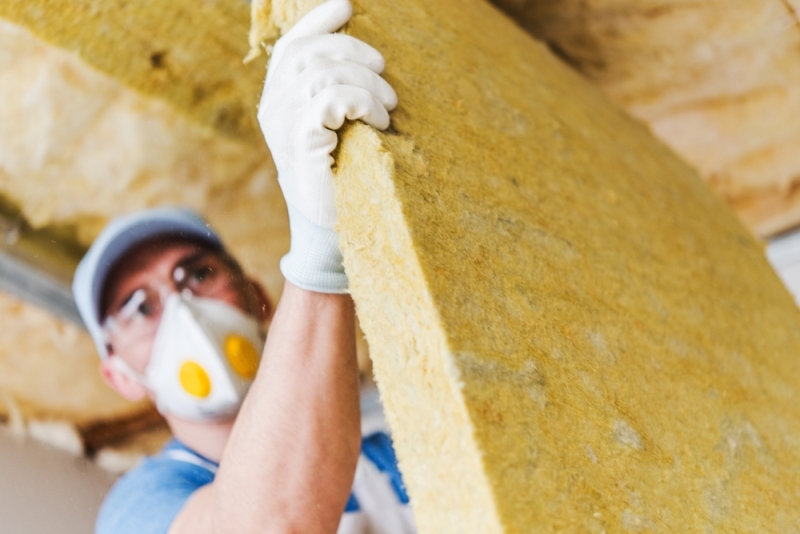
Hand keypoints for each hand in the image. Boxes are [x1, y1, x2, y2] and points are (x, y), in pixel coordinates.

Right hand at [258, 0, 397, 292]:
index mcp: (279, 99)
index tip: (347, 5)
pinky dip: (363, 102)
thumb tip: (362, 56)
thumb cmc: (341, 175)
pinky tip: (379, 122)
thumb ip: (334, 92)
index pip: (292, 46)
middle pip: (311, 53)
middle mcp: (274, 107)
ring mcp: (283, 125)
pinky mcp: (301, 141)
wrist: (332, 227)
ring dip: (367, 84)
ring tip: (387, 110)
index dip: (318, 21)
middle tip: (386, 78)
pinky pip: (332, 99)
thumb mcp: (335, 128)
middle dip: (356, 54)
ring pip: (325, 73)